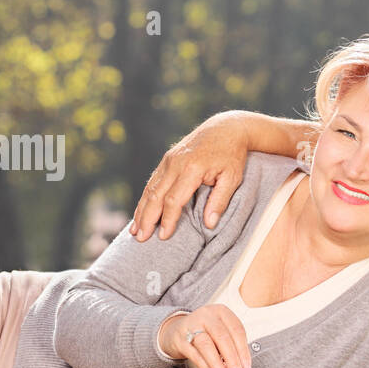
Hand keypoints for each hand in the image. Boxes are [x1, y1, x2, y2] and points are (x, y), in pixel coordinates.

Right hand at [130, 111, 250, 241]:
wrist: (226, 128)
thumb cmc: (232, 155)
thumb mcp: (232, 178)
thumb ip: (219, 201)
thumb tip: (209, 225)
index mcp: (191, 168)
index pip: (174, 200)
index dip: (167, 219)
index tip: (164, 236)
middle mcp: (175, 163)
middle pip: (156, 195)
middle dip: (147, 218)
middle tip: (141, 239)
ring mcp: (169, 160)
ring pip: (150, 188)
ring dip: (141, 210)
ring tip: (135, 231)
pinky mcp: (167, 159)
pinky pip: (153, 181)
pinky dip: (145, 198)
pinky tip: (140, 212)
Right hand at [158, 304, 250, 367]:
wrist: (177, 330)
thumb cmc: (206, 331)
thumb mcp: (221, 330)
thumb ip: (232, 345)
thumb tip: (242, 367)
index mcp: (221, 312)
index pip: (237, 330)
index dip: (243, 351)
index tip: (247, 366)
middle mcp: (206, 316)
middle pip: (222, 337)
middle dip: (232, 359)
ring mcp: (192, 326)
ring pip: (207, 346)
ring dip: (218, 365)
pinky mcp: (181, 340)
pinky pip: (195, 356)